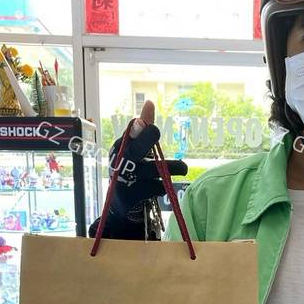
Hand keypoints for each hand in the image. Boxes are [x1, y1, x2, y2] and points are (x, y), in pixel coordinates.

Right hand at [108, 100, 187, 219]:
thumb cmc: (132, 167)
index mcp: (123, 145)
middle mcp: (121, 159)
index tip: (144, 118)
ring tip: (183, 168)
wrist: (120, 200)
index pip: (131, 132)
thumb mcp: (136, 148)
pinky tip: (159, 187)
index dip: (138, 126)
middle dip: (145, 138)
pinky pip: (157, 188)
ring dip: (174, 167)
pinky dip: (163, 187)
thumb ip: (143, 127)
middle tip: (155, 129)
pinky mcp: (131, 195)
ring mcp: (124, 178)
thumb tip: (150, 102)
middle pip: (135, 148)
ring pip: (155, 169)